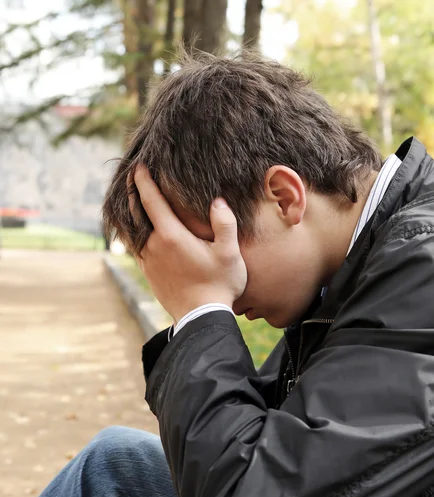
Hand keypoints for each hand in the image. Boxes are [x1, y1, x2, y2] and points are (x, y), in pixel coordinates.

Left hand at [129, 167, 246, 323]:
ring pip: (133, 230)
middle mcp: (154, 246)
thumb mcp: (229, 253)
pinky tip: (138, 230)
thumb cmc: (218, 284)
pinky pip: (135, 246)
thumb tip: (217, 202)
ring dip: (132, 213)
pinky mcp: (148, 273)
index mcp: (171, 236)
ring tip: (133, 200)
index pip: (151, 201)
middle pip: (137, 213)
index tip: (138, 167)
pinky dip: (133, 233)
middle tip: (132, 176)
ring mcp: (148, 261)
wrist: (201, 318)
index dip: (143, 182)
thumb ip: (225, 224)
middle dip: (133, 192)